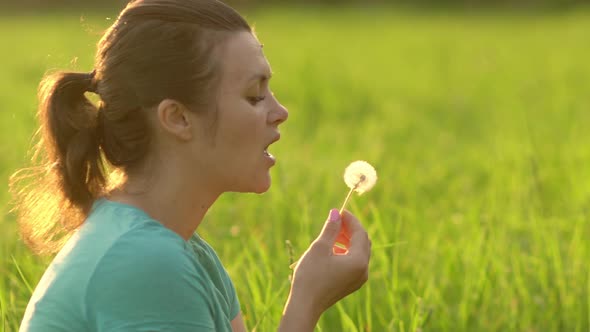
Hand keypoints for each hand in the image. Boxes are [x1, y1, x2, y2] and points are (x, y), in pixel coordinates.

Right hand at [279, 209, 370, 330]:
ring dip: (348, 240)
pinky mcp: (352, 283)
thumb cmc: (311, 275)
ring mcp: (359, 279)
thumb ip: (331, 228)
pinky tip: (332, 248)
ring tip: (332, 233)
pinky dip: (346, 251)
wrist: (305, 305)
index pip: (360, 233)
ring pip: (359, 252)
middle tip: (336, 220)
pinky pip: (354, 262)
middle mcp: (363, 270)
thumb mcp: (320, 248)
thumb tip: (336, 212)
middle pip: (363, 242)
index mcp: (358, 261)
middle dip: (350, 229)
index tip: (339, 211)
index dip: (351, 220)